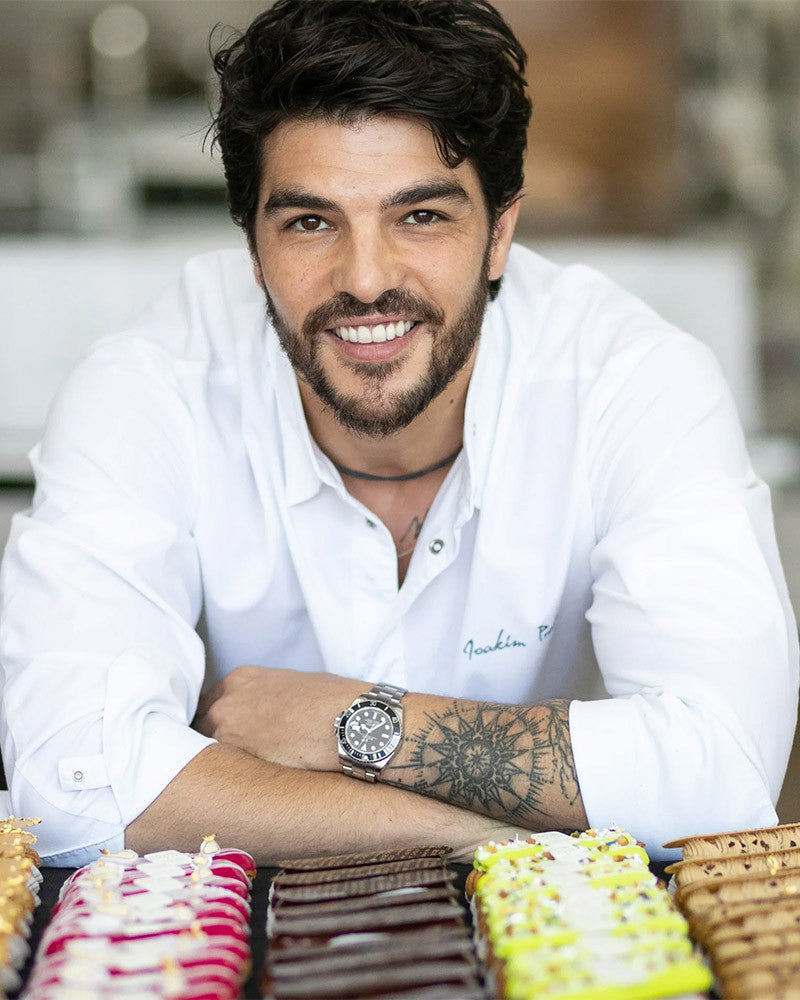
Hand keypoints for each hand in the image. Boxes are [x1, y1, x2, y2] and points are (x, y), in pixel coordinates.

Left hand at [193, 666, 363, 770]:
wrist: (349, 721)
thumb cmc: (333, 700)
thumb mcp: (297, 684)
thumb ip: (272, 695)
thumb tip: (274, 712)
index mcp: (240, 679)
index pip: (210, 703)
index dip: (219, 722)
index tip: (226, 736)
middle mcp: (226, 704)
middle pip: (202, 728)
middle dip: (213, 744)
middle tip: (229, 761)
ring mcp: (227, 734)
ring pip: (208, 755)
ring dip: (221, 766)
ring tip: (237, 780)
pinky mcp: (237, 764)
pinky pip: (224, 776)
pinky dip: (232, 783)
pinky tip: (247, 790)